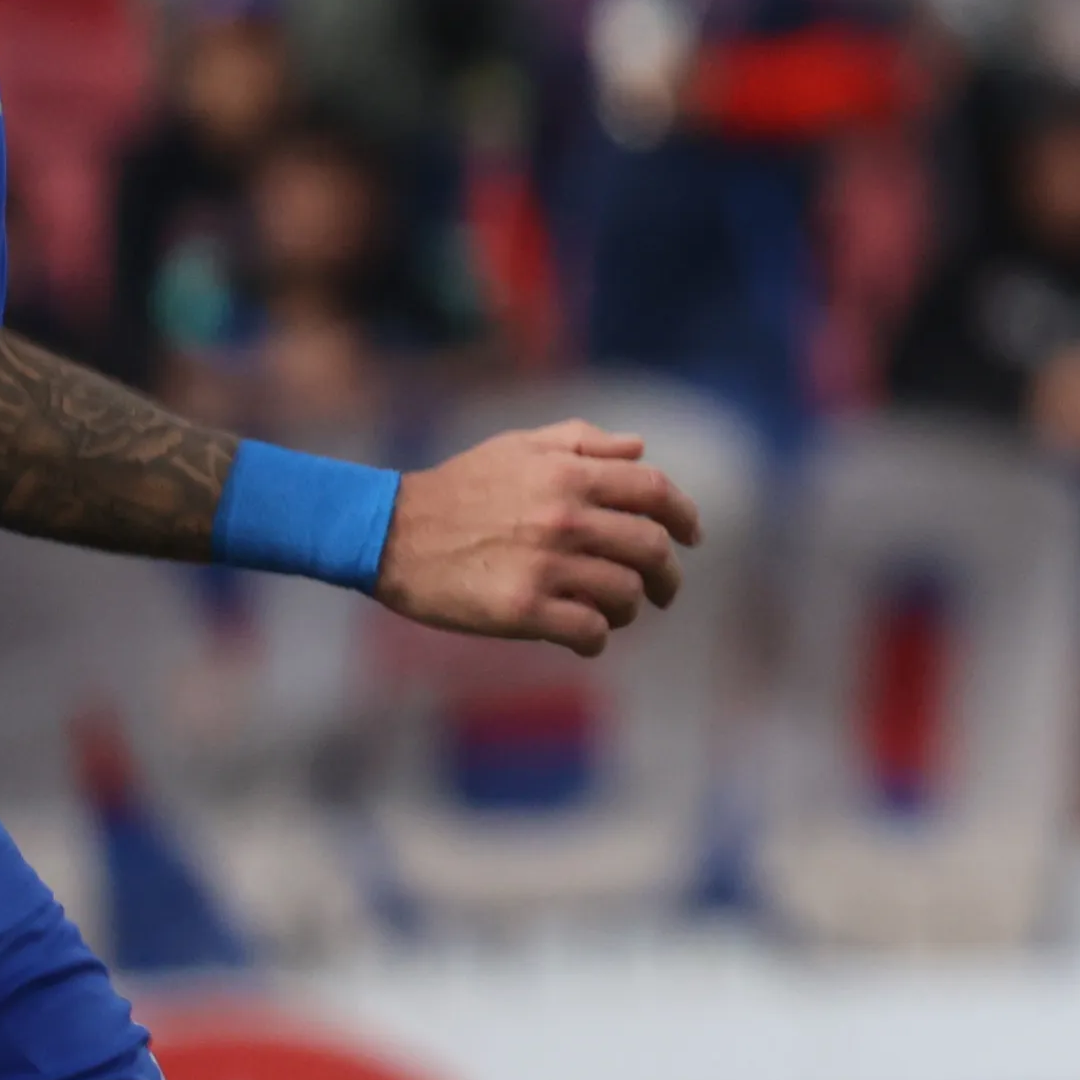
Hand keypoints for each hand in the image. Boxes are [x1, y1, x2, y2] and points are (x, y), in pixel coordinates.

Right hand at [376, 420, 700, 660]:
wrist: (389, 533)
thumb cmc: (458, 488)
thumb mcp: (518, 446)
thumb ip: (582, 442)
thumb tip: (640, 446)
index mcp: (570, 474)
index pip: (656, 492)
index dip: (684, 515)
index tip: (691, 536)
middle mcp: (567, 517)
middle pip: (650, 548)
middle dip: (667, 573)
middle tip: (664, 589)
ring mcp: (546, 565)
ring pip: (626, 593)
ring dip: (630, 607)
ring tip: (614, 611)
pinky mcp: (523, 609)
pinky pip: (589, 630)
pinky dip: (597, 638)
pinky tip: (587, 636)